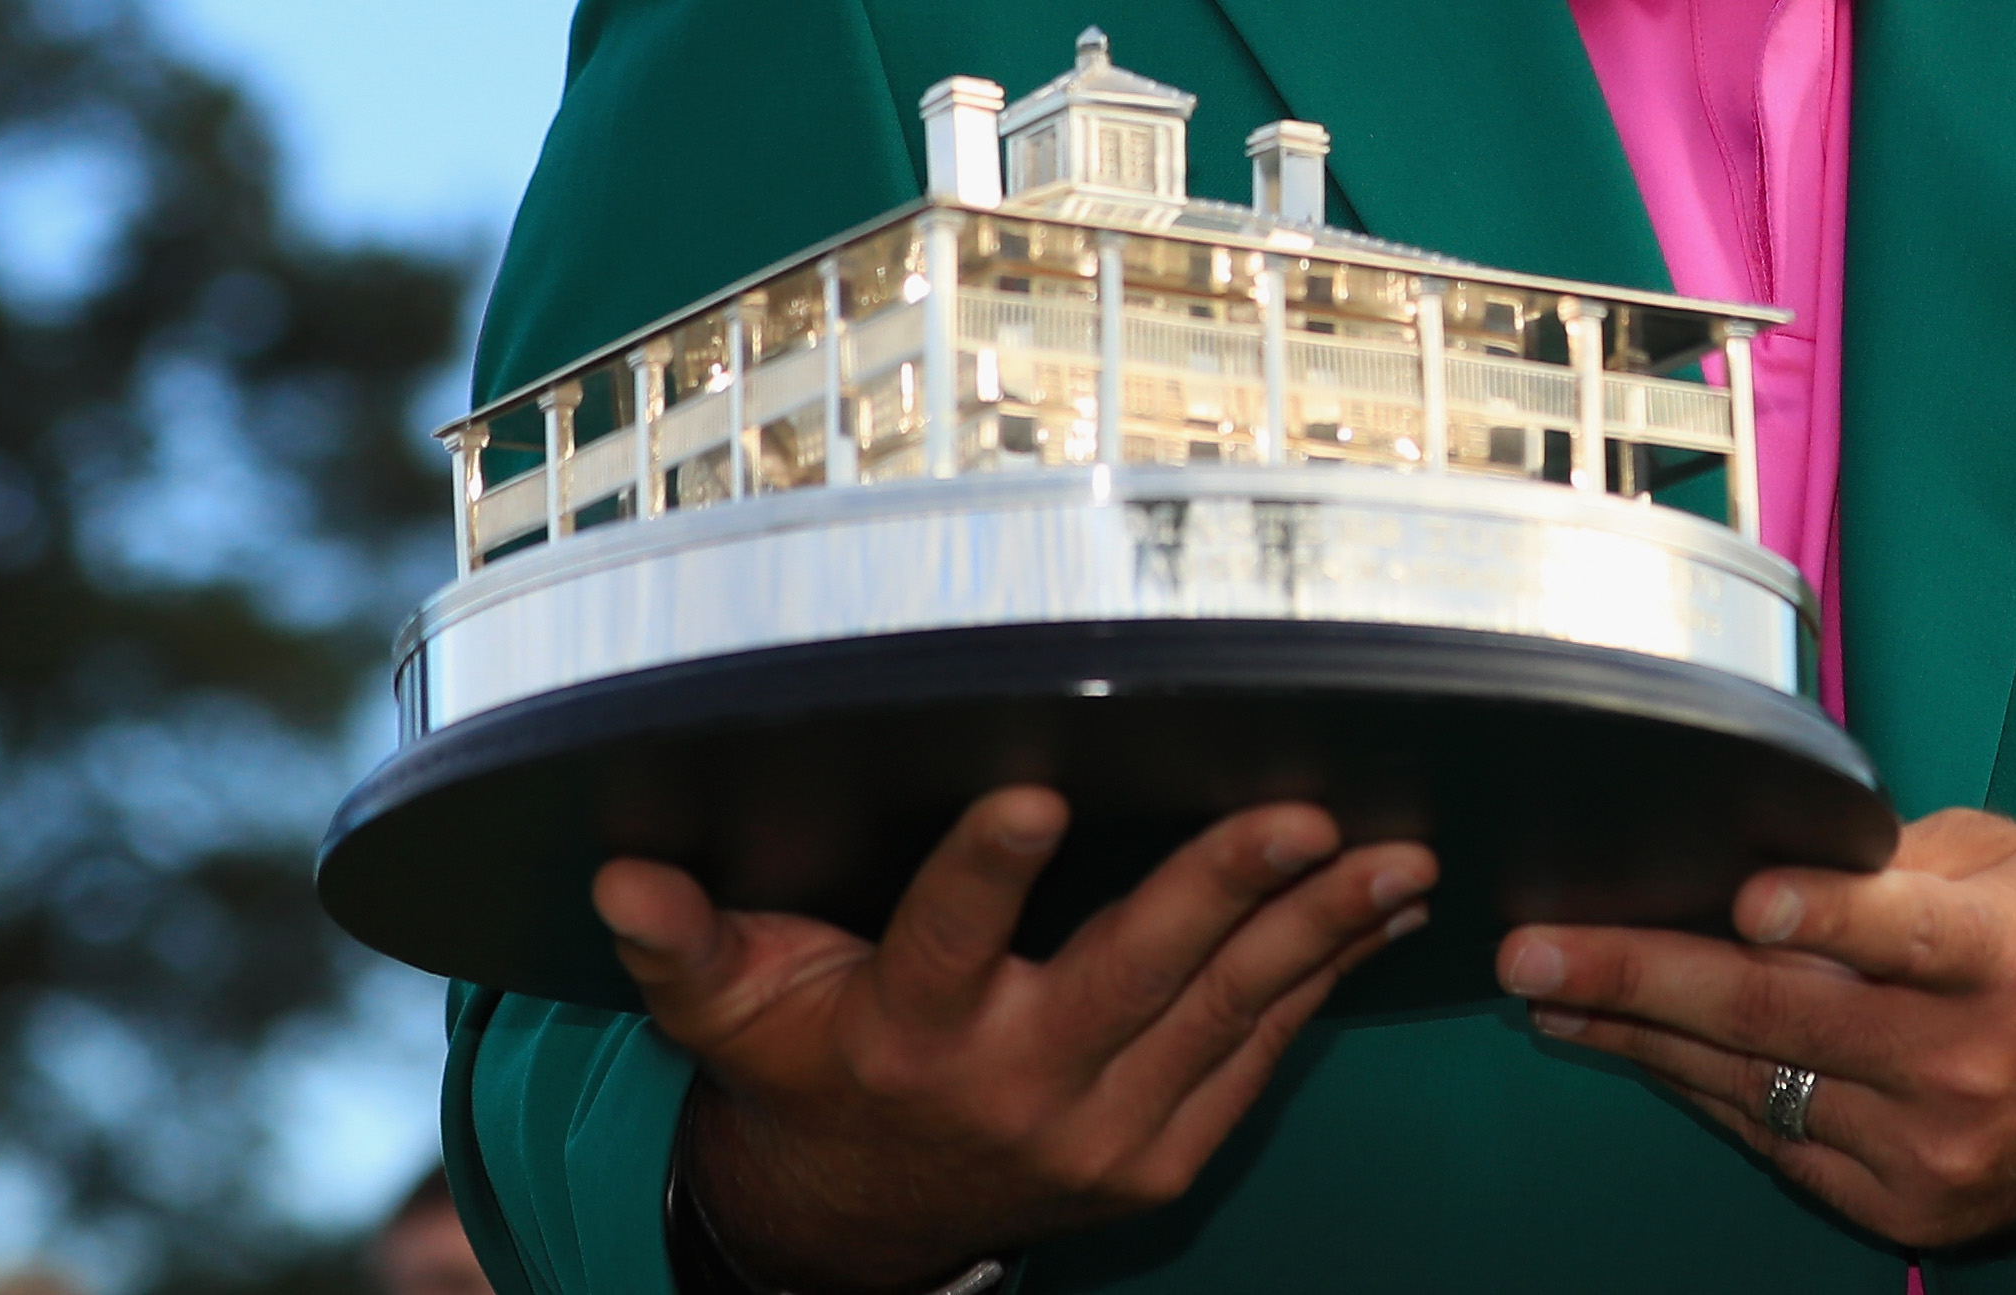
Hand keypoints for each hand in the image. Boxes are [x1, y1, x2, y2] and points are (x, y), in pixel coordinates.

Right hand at [599, 789, 1434, 1293]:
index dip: (988, 870)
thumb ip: (684, 941)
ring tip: (1395, 858)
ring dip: (1316, 932)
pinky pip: (1255, 1059)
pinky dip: (1320, 984)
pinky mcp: (1162, 1156)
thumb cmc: (801, 1073)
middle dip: (1225, 888)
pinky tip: (1377, 914)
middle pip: (1133, 974)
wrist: (855, 1223)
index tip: (1039, 794)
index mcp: (907, 1034)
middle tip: (1305, 813)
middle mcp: (1013, 1086)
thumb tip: (619, 874)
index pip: (947, 939)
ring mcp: (1100, 1131)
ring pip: (1224, 1014)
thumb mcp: (727, 1012)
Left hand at [1499, 807, 2015, 1247]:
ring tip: (1553, 1000)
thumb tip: (1762, 856)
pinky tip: (1647, 1054)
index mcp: (2006, 953)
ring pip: (1759, 1087)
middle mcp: (1968, 1059)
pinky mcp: (1910, 1208)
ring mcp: (1934, 1147)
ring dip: (1645, 1042)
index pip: (1908, 932)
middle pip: (1789, 1018)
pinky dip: (1711, 1093)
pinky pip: (1781, 1142)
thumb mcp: (2014, 865)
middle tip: (1535, 955)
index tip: (1746, 902)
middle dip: (1645, 981)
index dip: (1827, 915)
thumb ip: (1894, 863)